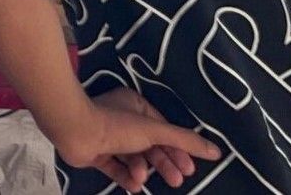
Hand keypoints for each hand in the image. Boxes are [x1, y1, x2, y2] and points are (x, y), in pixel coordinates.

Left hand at [50, 88, 220, 191]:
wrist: (75, 130)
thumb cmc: (117, 124)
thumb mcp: (155, 130)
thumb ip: (185, 141)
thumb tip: (216, 151)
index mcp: (134, 105)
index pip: (163, 130)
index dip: (177, 150)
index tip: (189, 167)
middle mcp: (122, 119)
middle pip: (150, 146)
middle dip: (163, 164)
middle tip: (177, 180)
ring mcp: (108, 137)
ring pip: (134, 158)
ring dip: (142, 170)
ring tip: (142, 178)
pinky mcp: (96, 153)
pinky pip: (116, 167)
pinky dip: (126, 176)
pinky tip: (133, 184)